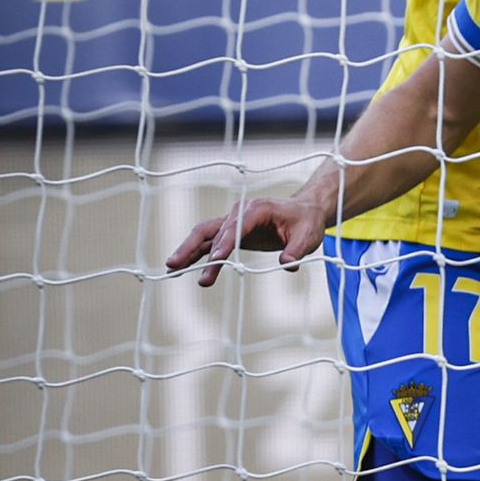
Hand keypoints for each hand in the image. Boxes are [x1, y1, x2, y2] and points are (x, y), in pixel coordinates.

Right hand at [165, 194, 328, 288]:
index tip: (215, 260)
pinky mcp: (230, 234)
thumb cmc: (306, 223)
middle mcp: (239, 213)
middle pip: (210, 229)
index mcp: (257, 209)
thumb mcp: (308, 236)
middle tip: (174, 264)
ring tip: (171, 270)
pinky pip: (209, 245)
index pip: (236, 227)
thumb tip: (287, 264)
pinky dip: (196, 256)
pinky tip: (182, 269)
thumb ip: (297, 249)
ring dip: (188, 253)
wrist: (304, 213)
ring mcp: (232, 222)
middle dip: (191, 247)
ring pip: (204, 237)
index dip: (225, 243)